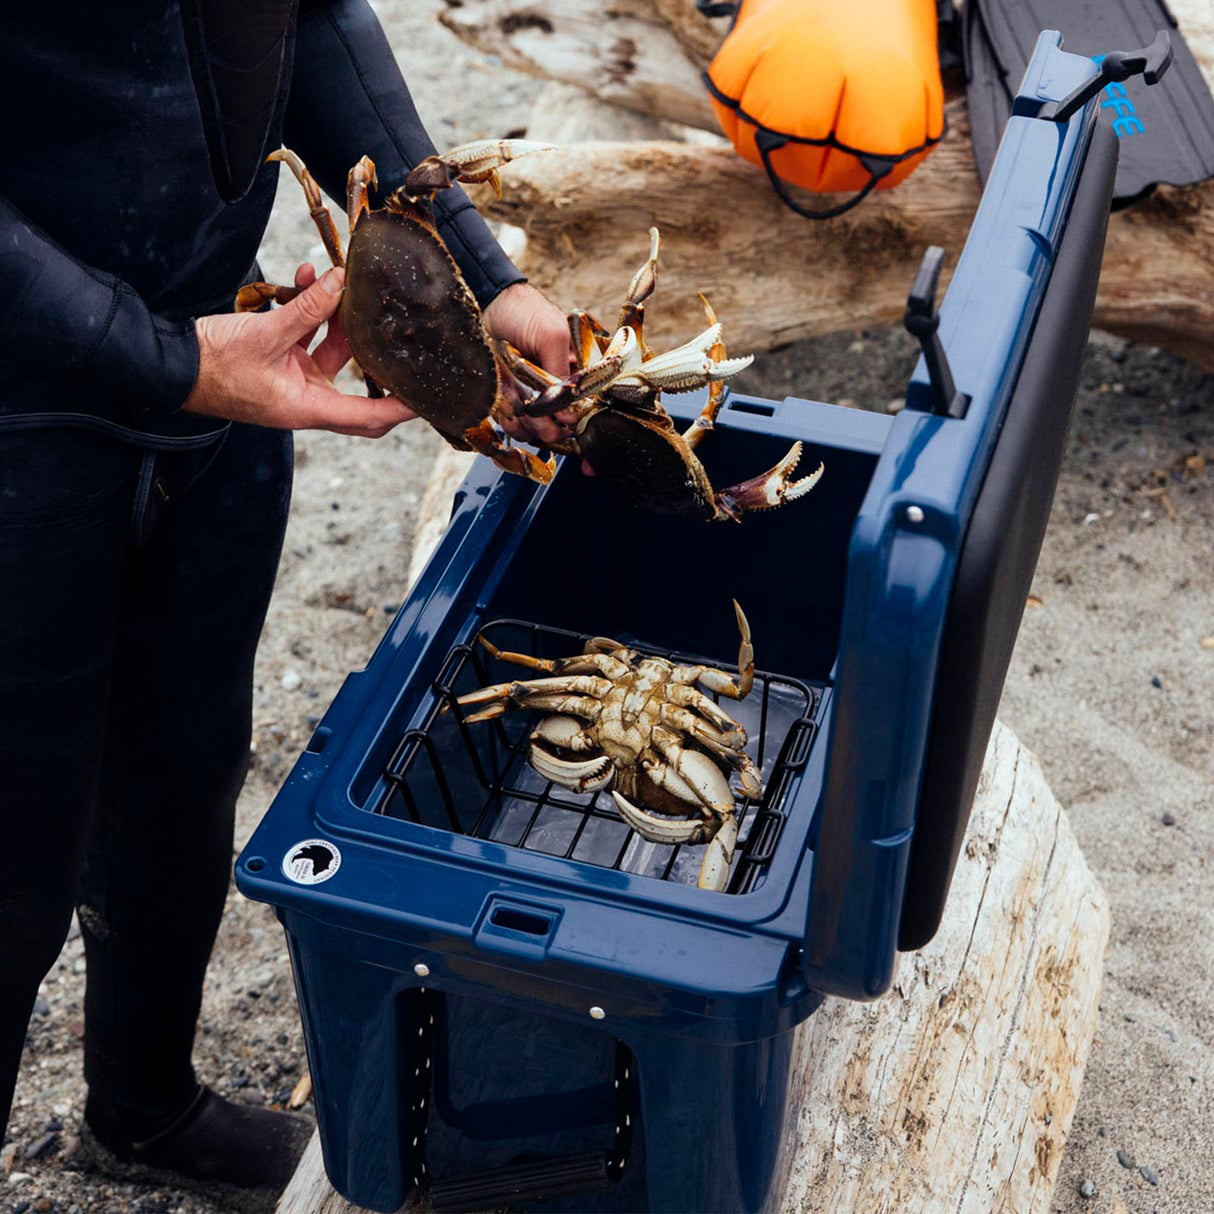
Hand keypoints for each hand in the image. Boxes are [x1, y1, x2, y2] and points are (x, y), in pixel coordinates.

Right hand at [183, 264, 416, 436]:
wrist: (169, 364)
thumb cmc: (212, 365)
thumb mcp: (265, 334)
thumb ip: (307, 308)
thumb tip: (341, 282)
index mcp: (307, 408)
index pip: (369, 417)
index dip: (401, 408)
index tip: (428, 397)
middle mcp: (306, 399)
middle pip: (358, 388)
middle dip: (377, 358)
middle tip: (400, 336)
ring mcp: (293, 380)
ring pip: (333, 351)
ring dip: (338, 318)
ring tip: (341, 283)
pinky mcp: (279, 360)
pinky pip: (306, 336)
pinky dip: (310, 310)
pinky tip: (308, 277)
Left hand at [482, 282, 577, 445]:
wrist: (487, 303)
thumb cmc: (525, 313)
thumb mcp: (552, 337)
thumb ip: (562, 373)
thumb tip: (570, 412)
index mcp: (571, 373)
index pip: (579, 407)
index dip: (571, 419)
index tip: (562, 419)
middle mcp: (553, 388)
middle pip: (558, 425)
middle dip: (549, 426)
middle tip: (539, 416)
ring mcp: (530, 394)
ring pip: (535, 429)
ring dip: (530, 427)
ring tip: (522, 411)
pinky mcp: (507, 397)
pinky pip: (513, 422)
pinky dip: (511, 422)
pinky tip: (508, 412)